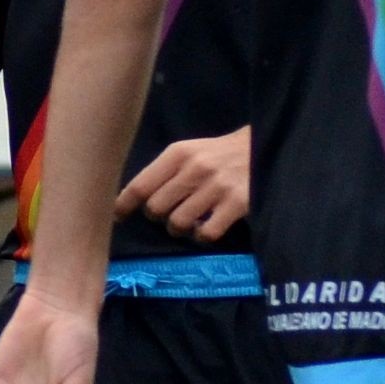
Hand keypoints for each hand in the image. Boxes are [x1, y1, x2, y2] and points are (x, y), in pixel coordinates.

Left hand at [113, 128, 252, 243]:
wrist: (266, 147)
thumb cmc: (220, 153)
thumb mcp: (191, 151)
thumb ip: (165, 172)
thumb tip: (133, 200)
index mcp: (179, 153)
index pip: (140, 185)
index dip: (124, 205)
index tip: (119, 217)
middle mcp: (195, 168)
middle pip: (155, 209)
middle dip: (157, 217)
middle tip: (168, 215)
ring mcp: (217, 187)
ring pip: (178, 224)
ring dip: (179, 229)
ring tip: (188, 223)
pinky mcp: (237, 204)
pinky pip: (206, 234)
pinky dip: (202, 237)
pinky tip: (206, 229)